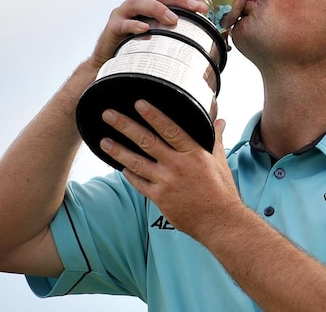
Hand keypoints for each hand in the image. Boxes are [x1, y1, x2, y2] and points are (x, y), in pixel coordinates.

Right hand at [88, 0, 210, 70]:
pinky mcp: (112, 27)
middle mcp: (135, 5)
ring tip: (173, 19)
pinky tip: (145, 29)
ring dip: (158, 9)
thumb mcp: (155, 36)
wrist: (108, 60)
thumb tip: (198, 34)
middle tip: (198, 6)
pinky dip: (134, 25)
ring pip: (139, 2)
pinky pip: (123, 24)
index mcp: (148, 4)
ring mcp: (122, 14)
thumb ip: (170, 30)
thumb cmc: (134, 46)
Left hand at [98, 100, 243, 240]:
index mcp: (193, 153)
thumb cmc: (221, 190)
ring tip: (104, 141)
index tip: (139, 104)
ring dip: (118, 151)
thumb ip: (215, 138)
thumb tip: (220, 121)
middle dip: (125, 126)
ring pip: (137, 163)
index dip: (153, 115)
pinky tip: (120, 167)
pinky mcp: (159, 198)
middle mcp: (177, 165)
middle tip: (109, 115)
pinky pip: (139, 183)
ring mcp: (166, 182)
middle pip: (147, 141)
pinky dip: (129, 174)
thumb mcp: (219, 161)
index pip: (170, 129)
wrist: (219, 221)